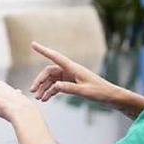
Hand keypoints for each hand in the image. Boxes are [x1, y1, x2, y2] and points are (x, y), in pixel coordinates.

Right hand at [28, 42, 143, 116]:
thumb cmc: (100, 92)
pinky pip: (57, 86)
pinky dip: (50, 91)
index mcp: (73, 68)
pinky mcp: (72, 84)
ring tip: (39, 98)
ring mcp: (70, 77)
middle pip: (49, 72)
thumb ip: (69, 89)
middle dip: (40, 81)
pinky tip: (46, 99)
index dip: (43, 51)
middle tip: (33, 91)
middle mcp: (70, 70)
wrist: (111, 97)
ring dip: (44, 88)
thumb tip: (54, 87)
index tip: (33, 44)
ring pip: (52, 80)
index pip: (55, 57)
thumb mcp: (85, 91)